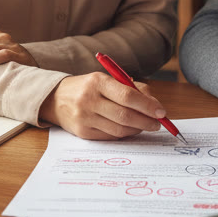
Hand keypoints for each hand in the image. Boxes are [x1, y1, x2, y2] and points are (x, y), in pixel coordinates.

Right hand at [39, 73, 167, 139]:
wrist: (56, 99)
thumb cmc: (88, 88)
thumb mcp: (107, 80)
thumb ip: (133, 89)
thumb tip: (155, 105)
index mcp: (97, 81)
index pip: (128, 96)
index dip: (147, 105)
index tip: (161, 112)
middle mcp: (89, 100)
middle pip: (125, 115)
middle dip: (146, 121)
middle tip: (158, 123)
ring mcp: (85, 118)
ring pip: (119, 129)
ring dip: (137, 129)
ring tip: (146, 125)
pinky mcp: (83, 132)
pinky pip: (110, 136)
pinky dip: (125, 134)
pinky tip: (130, 129)